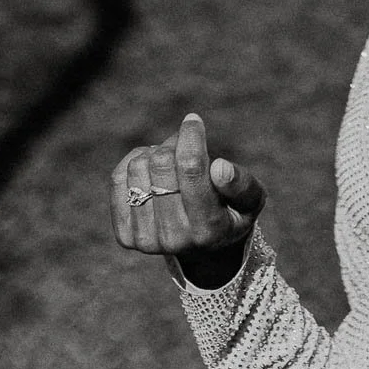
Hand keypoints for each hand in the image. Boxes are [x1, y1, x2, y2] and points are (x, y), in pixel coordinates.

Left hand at [110, 113, 265, 287]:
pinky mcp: (126, 236)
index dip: (191, 137)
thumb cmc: (231, 212)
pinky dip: (135, 163)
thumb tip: (219, 167)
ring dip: (155, 154)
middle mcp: (174, 238)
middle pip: (162, 163)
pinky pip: (119, 179)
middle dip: (174, 144)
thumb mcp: (250, 200)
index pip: (191, 168)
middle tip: (184, 146)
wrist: (203, 248)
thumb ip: (242, 184)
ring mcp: (146, 240)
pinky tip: (151, 169)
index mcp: (208, 229)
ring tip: (170, 163)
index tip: (193, 121)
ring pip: (138, 167)